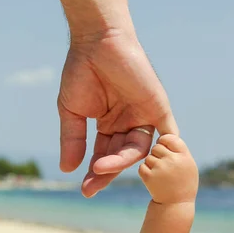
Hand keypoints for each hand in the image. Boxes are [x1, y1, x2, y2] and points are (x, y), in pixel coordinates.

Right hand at [58, 31, 177, 197]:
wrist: (97, 42)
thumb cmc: (82, 72)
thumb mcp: (72, 111)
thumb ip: (72, 140)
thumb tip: (66, 169)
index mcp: (109, 125)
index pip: (104, 156)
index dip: (96, 174)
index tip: (85, 190)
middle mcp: (128, 124)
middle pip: (121, 157)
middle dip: (106, 173)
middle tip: (91, 188)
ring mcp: (144, 116)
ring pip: (137, 150)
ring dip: (120, 161)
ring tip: (99, 167)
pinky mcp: (158, 107)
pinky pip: (167, 134)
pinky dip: (165, 151)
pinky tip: (152, 167)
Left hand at [138, 134, 198, 204]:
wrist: (175, 205)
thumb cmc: (183, 183)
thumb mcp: (188, 166)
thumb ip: (179, 151)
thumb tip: (164, 137)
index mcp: (184, 156)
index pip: (170, 138)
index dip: (164, 141)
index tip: (164, 146)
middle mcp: (172, 161)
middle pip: (157, 147)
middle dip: (157, 153)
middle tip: (162, 165)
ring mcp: (160, 169)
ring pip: (148, 157)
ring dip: (151, 163)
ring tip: (160, 174)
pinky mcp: (149, 177)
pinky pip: (142, 166)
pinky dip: (145, 171)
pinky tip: (153, 179)